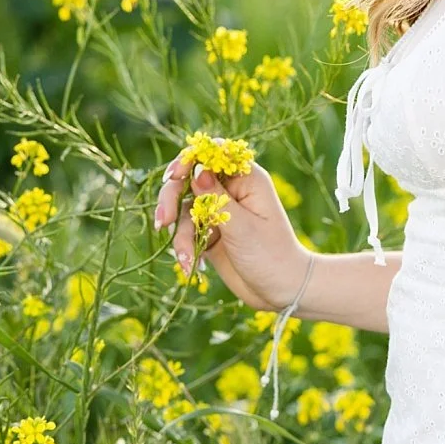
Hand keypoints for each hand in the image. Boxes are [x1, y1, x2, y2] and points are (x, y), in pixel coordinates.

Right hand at [152, 154, 307, 309]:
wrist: (280, 290)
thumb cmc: (271, 255)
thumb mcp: (242, 227)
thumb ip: (216, 198)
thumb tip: (196, 169)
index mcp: (246, 179)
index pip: (213, 154)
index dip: (189, 160)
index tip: (173, 177)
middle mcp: (230, 190)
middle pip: (189, 179)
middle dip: (172, 198)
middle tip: (164, 221)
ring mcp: (219, 210)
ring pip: (184, 208)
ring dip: (180, 233)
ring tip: (186, 258)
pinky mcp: (210, 231)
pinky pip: (186, 230)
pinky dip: (184, 246)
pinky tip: (191, 266)